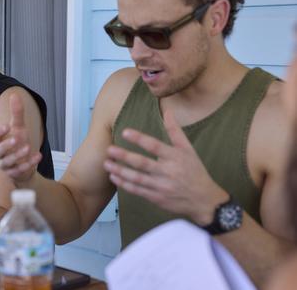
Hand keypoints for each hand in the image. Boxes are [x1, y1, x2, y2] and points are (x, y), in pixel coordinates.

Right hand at [0, 94, 41, 182]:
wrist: (25, 163)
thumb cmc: (18, 143)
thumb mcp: (19, 127)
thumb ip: (17, 113)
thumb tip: (15, 95)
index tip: (6, 126)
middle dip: (6, 145)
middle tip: (16, 139)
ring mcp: (5, 165)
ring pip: (7, 162)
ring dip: (18, 155)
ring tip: (28, 148)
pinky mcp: (13, 174)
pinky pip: (18, 171)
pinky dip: (28, 165)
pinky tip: (38, 156)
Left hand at [103, 109, 227, 224]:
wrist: (204, 201)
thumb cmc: (195, 171)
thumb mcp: (188, 150)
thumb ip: (175, 131)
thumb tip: (168, 111)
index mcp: (175, 158)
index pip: (155, 146)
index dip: (140, 139)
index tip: (125, 132)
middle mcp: (168, 172)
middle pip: (143, 163)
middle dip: (124, 156)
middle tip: (109, 149)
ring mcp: (161, 186)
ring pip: (137, 178)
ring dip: (120, 171)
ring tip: (106, 163)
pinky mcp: (157, 198)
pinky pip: (138, 190)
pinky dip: (125, 184)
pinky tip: (114, 177)